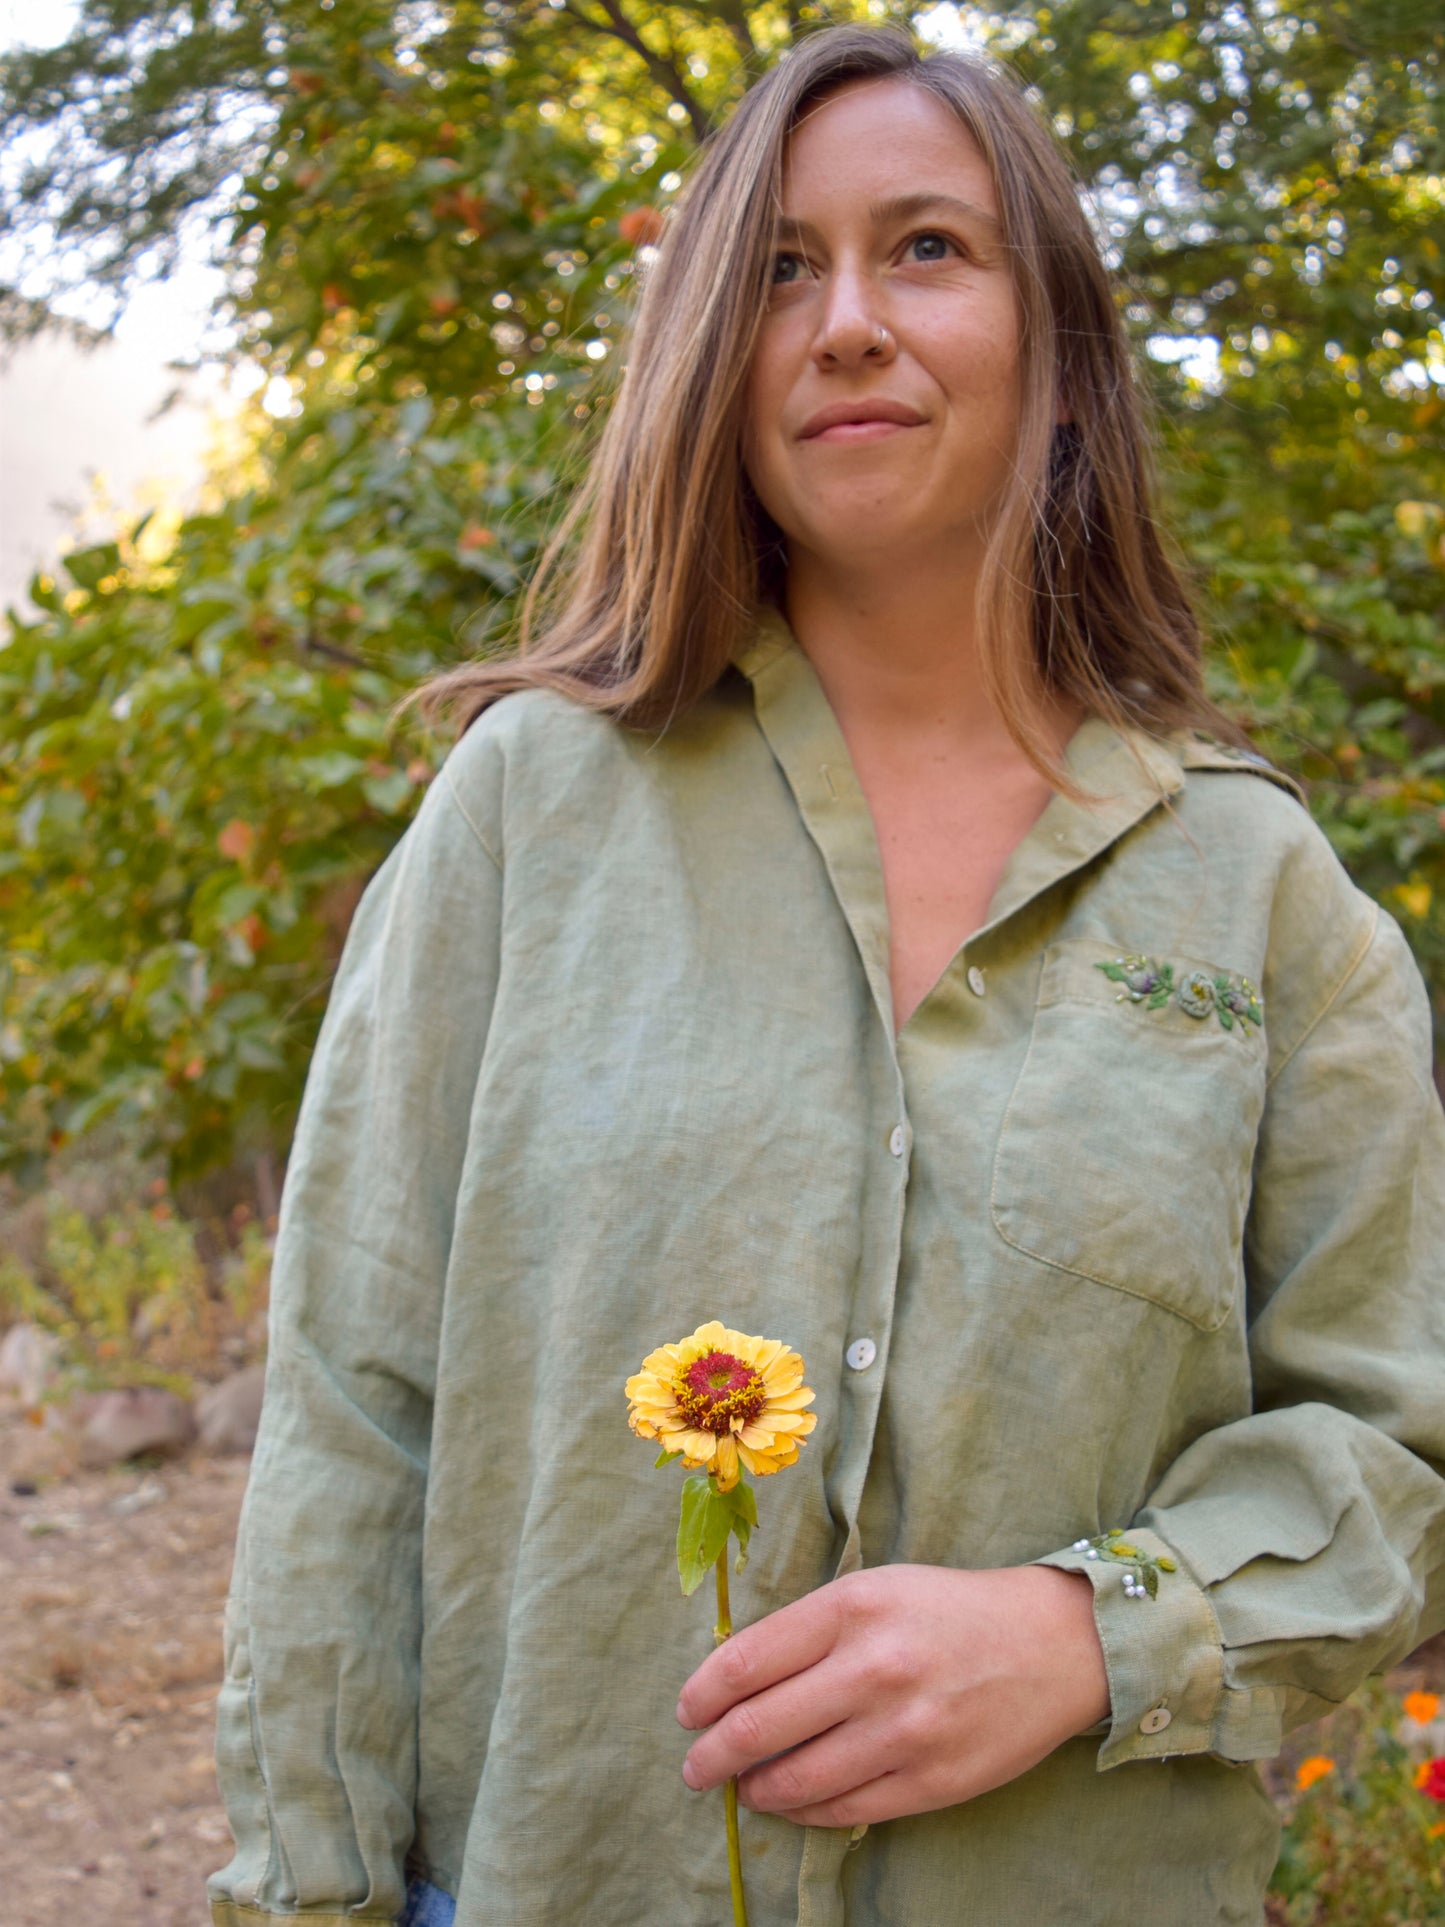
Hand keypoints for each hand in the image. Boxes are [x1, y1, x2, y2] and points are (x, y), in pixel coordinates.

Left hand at [675, 1563, 1108, 1828]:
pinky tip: (793, 1803)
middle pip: (757, 1728)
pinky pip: (844, 1810)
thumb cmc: (949, 1610)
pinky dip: (806, 1812)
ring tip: (745, 1788)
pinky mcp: (931, 1781)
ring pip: (796, 1781)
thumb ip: (809, 1629)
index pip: (745, 1662)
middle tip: (697, 1766)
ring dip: (755, 1791)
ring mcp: (903, 1731)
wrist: (1052, 1644)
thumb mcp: (875, 1589)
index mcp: (851, 1608)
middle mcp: (872, 1669)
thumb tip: (736, 1680)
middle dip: (712, 1756)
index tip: (687, 1712)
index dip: (702, 1695)